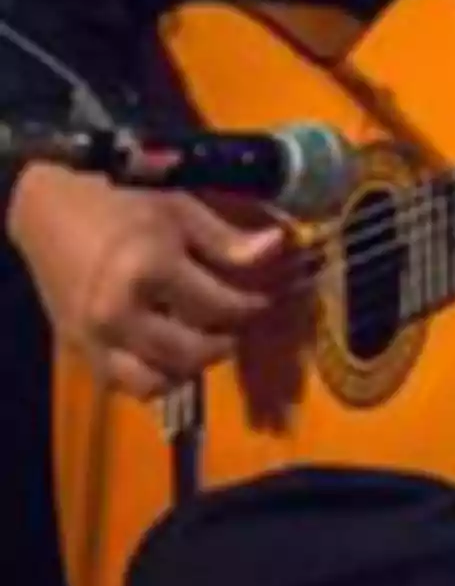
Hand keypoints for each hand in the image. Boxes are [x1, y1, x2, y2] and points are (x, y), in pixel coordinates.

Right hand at [7, 160, 282, 397]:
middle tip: (236, 326)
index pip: (219, 306)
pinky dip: (154, 378)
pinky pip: (125, 385)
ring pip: (158, 381)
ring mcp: (98, 338)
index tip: (263, 300)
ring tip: (205, 343)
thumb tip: (275, 248)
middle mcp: (123, 312)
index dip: (249, 306)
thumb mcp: (178, 209)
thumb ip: (225, 239)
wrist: (48, 212)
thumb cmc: (119, 200)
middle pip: (192, 351)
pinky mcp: (81, 352)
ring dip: (190, 369)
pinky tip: (169, 355)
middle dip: (225, 342)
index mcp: (150, 268)